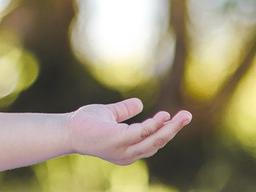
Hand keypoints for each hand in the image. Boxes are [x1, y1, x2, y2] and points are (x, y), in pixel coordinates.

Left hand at [66, 98, 192, 164]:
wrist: (67, 130)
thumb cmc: (85, 124)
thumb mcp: (109, 115)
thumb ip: (124, 111)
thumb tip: (140, 103)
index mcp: (128, 148)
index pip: (152, 142)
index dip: (165, 131)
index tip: (177, 118)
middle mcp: (129, 153)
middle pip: (158, 142)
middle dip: (174, 130)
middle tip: (188, 115)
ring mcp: (124, 150)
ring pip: (154, 140)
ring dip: (170, 128)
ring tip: (183, 116)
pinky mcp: (118, 142)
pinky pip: (141, 134)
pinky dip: (153, 126)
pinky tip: (163, 116)